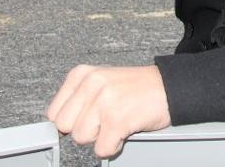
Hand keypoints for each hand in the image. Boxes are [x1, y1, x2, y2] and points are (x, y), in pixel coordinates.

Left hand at [47, 64, 170, 157]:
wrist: (169, 86)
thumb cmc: (137, 87)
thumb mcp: (101, 82)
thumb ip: (78, 98)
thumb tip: (57, 123)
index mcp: (83, 74)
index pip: (55, 112)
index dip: (73, 119)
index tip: (89, 115)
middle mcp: (92, 84)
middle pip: (65, 127)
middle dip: (84, 129)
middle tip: (105, 118)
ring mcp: (104, 101)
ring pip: (82, 138)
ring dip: (101, 136)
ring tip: (117, 120)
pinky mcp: (118, 119)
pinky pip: (102, 148)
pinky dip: (114, 146)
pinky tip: (125, 130)